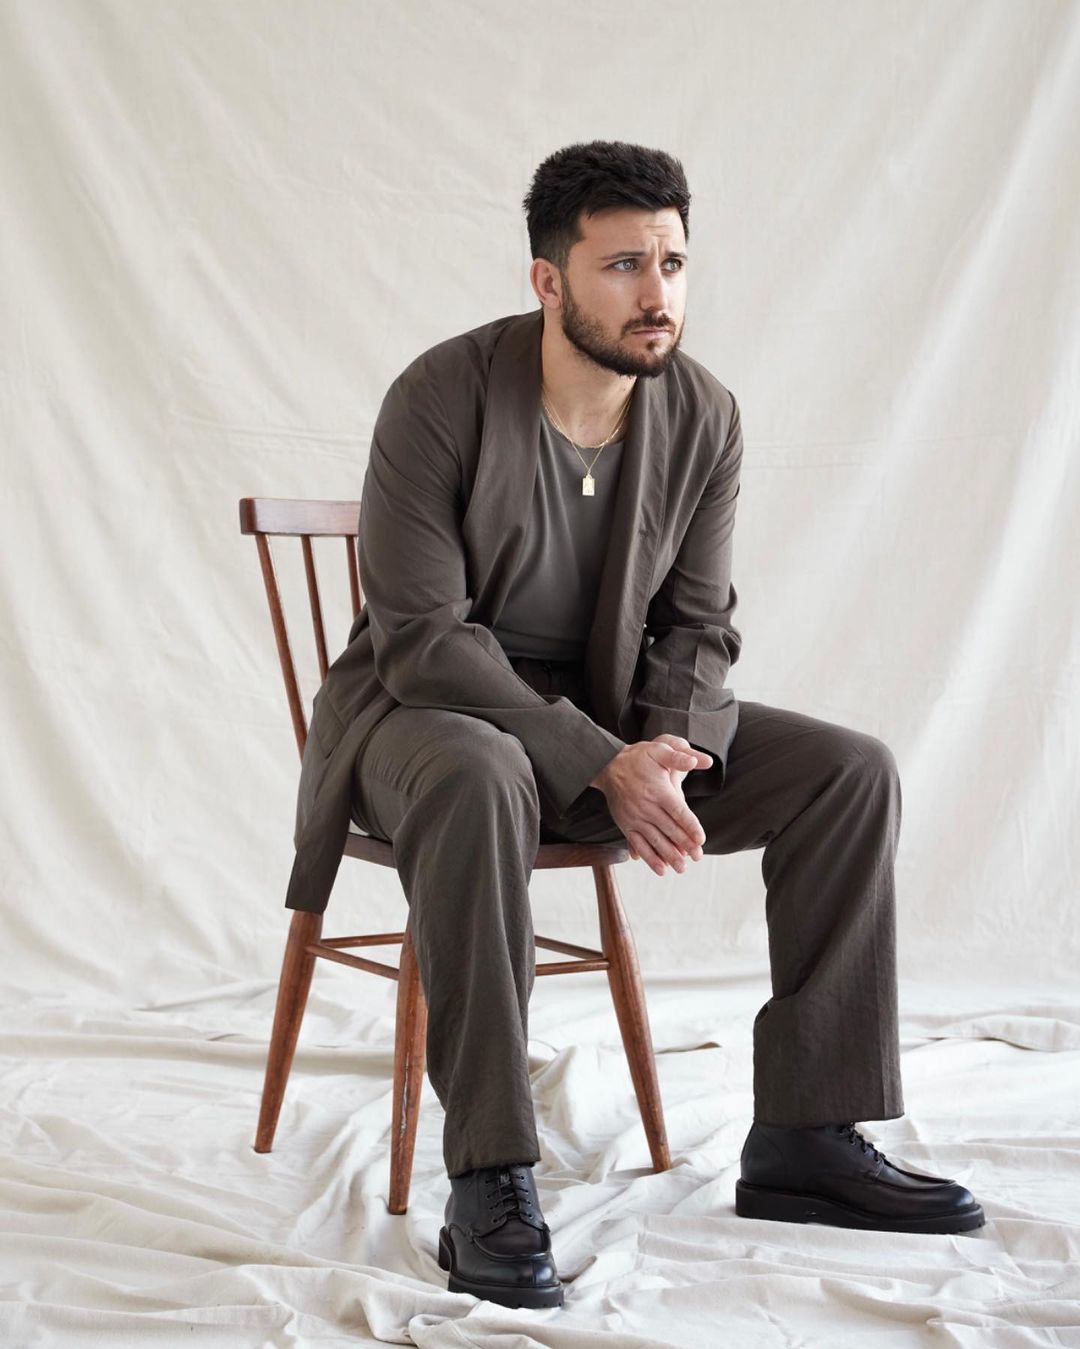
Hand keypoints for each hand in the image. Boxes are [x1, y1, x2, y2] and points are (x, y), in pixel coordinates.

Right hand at [591, 736, 711, 875]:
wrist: (607, 765)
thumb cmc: (638, 757)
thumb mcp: (659, 751)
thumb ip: (678, 757)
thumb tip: (697, 760)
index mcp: (658, 791)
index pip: (679, 811)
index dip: (691, 826)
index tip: (701, 839)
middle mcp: (646, 807)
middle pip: (669, 829)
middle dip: (685, 845)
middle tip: (698, 857)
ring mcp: (634, 818)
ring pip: (655, 841)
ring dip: (669, 856)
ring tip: (682, 868)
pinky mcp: (626, 825)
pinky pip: (638, 844)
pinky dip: (649, 858)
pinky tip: (660, 869)